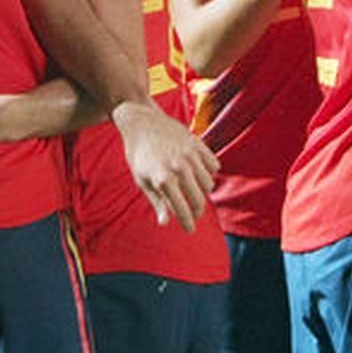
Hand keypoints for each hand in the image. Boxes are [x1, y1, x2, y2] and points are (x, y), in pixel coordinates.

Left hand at [112, 99, 218, 231]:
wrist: (142, 122)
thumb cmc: (139, 155)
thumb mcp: (142, 180)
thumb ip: (157, 202)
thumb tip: (165, 223)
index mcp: (163, 179)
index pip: (182, 209)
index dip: (187, 223)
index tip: (190, 230)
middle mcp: (179, 167)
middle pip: (199, 199)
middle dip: (198, 211)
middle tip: (194, 215)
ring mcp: (190, 154)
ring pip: (208, 183)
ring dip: (203, 191)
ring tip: (193, 191)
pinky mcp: (197, 143)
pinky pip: (213, 166)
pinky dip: (209, 172)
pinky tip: (199, 173)